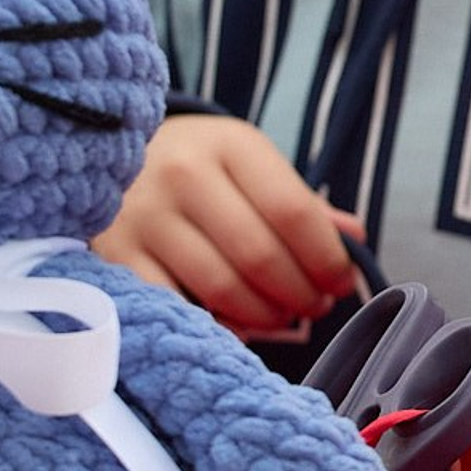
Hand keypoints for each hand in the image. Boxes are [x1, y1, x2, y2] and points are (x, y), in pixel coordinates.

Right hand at [93, 114, 360, 336]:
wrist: (116, 154)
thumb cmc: (201, 167)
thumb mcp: (252, 165)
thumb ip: (302, 203)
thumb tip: (355, 239)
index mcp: (230, 146)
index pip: (293, 211)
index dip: (326, 257)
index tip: (341, 282)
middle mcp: (183, 175)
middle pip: (260, 255)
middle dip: (300, 292)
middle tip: (316, 305)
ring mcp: (144, 216)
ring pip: (222, 287)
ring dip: (265, 315)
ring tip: (282, 316)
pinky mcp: (115, 255)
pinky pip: (177, 305)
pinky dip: (216, 325)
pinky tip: (237, 325)